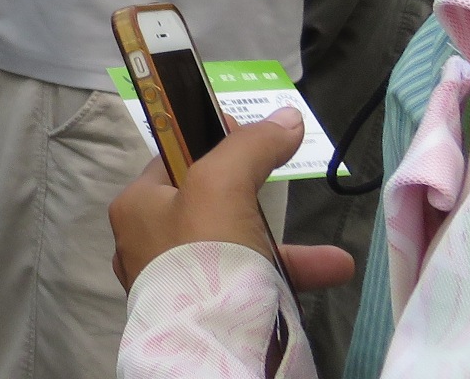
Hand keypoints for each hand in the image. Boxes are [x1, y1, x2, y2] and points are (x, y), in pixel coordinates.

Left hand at [109, 107, 355, 293]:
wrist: (212, 351)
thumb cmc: (203, 256)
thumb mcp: (221, 184)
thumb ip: (250, 147)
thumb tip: (284, 117)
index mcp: (138, 207)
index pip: (174, 160)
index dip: (212, 142)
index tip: (251, 135)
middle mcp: (150, 244)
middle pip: (209, 205)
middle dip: (256, 198)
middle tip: (283, 185)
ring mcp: (179, 283)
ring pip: (237, 249)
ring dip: (287, 248)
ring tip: (329, 257)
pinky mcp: (210, 313)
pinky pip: (254, 286)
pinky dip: (292, 278)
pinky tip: (332, 271)